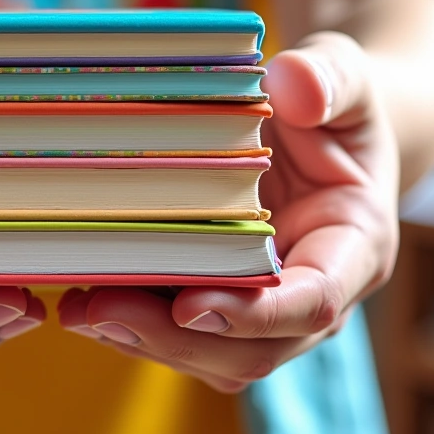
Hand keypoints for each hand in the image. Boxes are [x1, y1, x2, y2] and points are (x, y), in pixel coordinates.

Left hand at [57, 32, 399, 391]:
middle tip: (101, 310)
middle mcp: (312, 298)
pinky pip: (181, 338)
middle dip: (175, 339)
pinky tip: (78, 300)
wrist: (321, 133)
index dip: (254, 313)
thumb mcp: (345, 76)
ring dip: (142, 340)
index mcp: (355, 249)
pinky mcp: (222, 307)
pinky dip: (131, 326)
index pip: (314, 302)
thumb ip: (328, 77)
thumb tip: (293, 85)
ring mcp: (266, 313)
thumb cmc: (334, 104)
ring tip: (77, 309)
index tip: (192, 306)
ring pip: (209, 357)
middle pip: (252, 350)